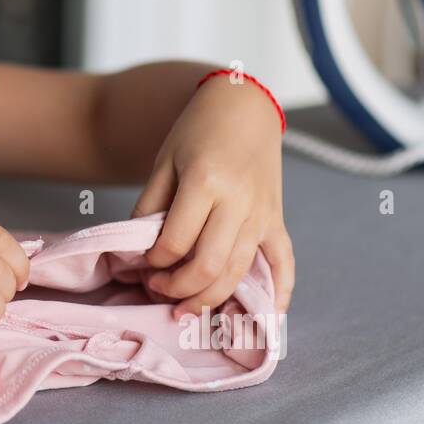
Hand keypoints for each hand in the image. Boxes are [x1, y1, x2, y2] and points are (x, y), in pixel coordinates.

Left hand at [129, 73, 294, 317]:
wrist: (242, 107)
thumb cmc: (197, 131)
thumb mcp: (164, 162)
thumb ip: (151, 207)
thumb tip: (139, 252)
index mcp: (206, 181)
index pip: (176, 241)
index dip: (154, 262)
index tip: (142, 264)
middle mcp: (239, 201)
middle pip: (209, 265)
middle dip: (178, 289)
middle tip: (157, 291)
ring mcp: (263, 213)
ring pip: (239, 271)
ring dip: (210, 299)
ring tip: (185, 309)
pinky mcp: (277, 219)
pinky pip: (284, 261)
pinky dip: (279, 292)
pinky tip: (267, 316)